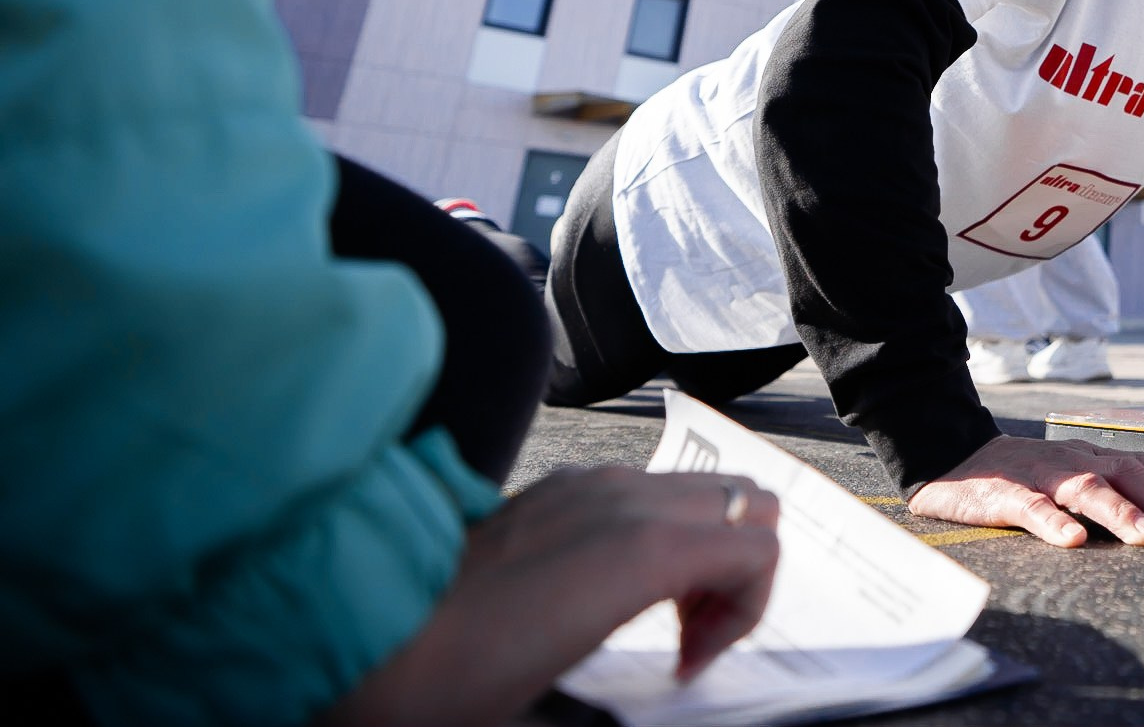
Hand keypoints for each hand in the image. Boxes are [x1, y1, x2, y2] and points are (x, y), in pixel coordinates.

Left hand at [323, 467, 780, 726]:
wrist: (347, 638)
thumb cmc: (445, 678)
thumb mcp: (565, 693)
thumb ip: (643, 670)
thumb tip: (665, 678)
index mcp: (641, 548)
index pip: (761, 548)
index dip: (746, 615)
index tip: (690, 662)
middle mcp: (622, 499)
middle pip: (744, 501)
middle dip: (738, 568)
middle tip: (690, 631)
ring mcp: (584, 485)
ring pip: (693, 489)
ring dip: (697, 546)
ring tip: (651, 609)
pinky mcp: (548, 489)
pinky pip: (636, 490)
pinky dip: (650, 530)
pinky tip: (601, 587)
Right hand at [909, 433, 1143, 547]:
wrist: (950, 458)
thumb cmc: (1016, 477)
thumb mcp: (1062, 478)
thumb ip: (1097, 495)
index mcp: (1085, 457)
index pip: (1136, 466)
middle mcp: (1069, 460)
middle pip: (1121, 473)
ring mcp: (1038, 475)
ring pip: (1084, 487)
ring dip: (1119, 510)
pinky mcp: (1003, 493)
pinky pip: (1032, 506)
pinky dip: (1054, 521)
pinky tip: (1072, 540)